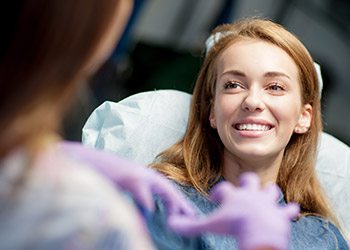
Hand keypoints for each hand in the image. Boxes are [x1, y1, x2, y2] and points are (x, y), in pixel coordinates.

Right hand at [59, 141, 194, 218]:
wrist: (85, 160)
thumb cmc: (104, 177)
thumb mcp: (125, 188)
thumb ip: (138, 199)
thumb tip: (148, 213)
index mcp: (145, 178)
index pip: (167, 190)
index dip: (179, 203)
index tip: (189, 215)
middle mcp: (144, 174)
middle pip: (169, 189)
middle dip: (181, 203)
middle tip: (193, 218)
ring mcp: (136, 173)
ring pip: (161, 187)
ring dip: (171, 201)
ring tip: (176, 217)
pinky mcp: (126, 175)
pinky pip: (139, 188)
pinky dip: (146, 199)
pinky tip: (150, 210)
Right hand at [169, 173, 298, 249]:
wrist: (259, 232)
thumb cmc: (233, 226)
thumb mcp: (209, 225)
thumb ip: (190, 225)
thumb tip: (171, 223)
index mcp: (234, 196)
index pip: (223, 188)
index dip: (218, 193)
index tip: (215, 200)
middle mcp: (251, 194)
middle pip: (250, 180)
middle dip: (247, 182)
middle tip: (243, 190)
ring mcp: (268, 202)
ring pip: (271, 190)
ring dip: (269, 193)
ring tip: (266, 197)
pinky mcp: (281, 214)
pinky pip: (288, 210)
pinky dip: (289, 211)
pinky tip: (291, 210)